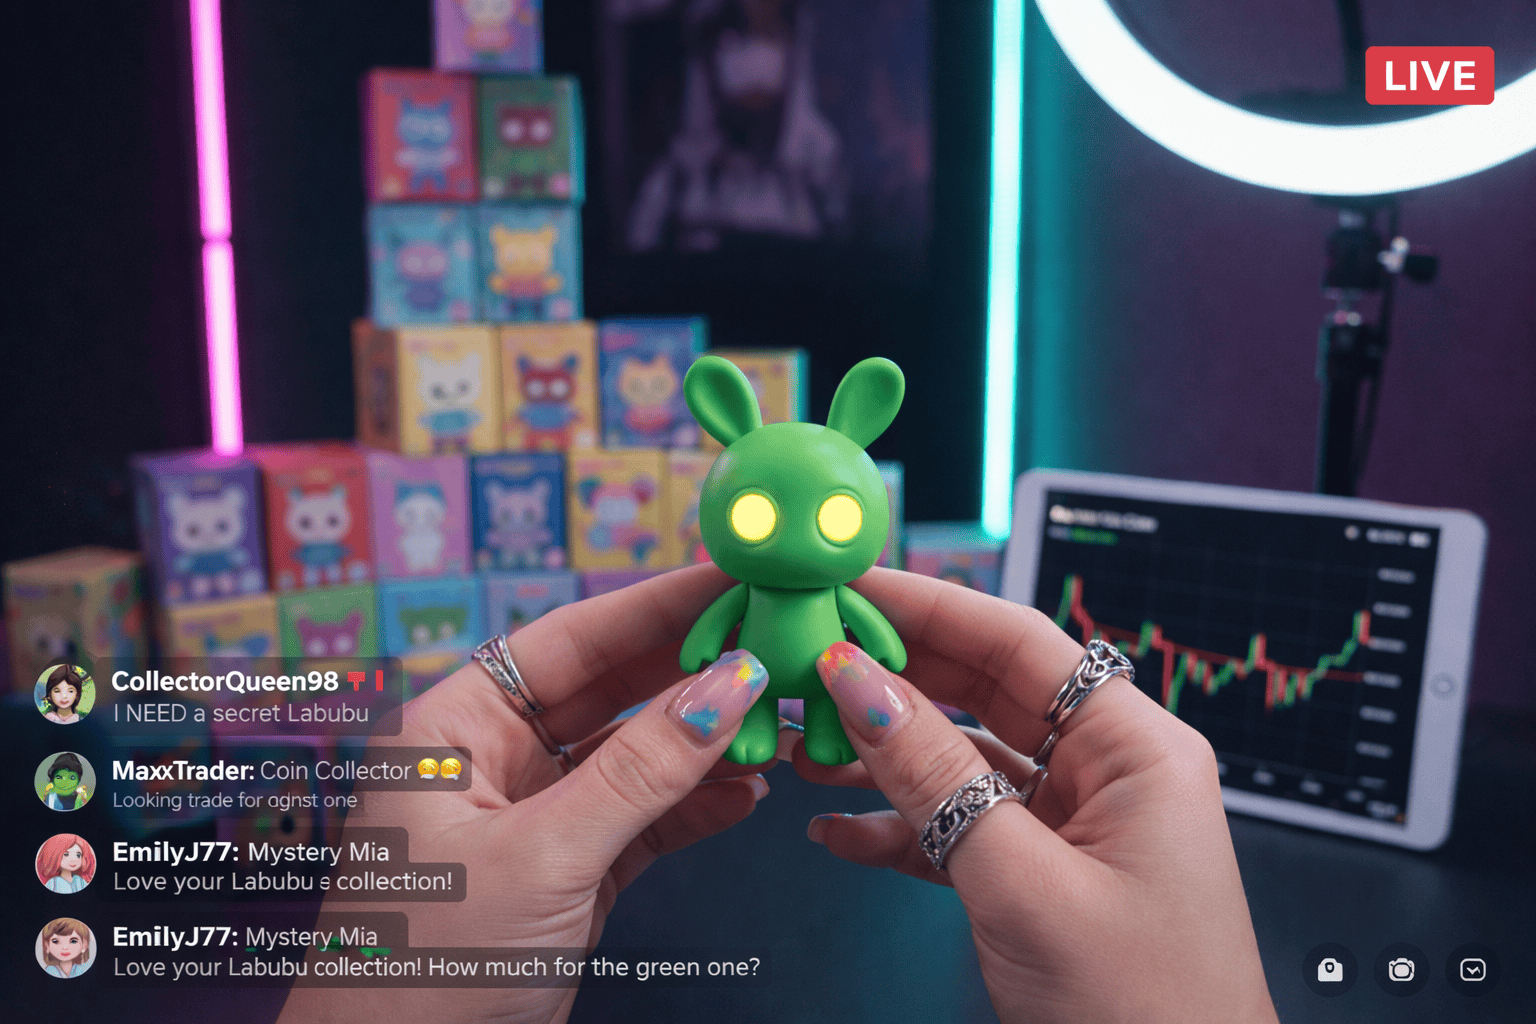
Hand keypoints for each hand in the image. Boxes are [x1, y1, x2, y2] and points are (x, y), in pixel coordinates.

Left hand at [279, 564, 771, 1023]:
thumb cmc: (425, 972)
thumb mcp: (543, 856)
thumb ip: (640, 772)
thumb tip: (728, 688)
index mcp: (454, 729)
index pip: (568, 642)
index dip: (653, 608)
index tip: (729, 580)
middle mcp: (492, 760)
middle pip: (608, 691)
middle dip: (691, 671)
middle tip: (775, 639)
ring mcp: (532, 817)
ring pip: (633, 756)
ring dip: (704, 743)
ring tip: (781, 719)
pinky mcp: (566, 873)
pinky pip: (641, 819)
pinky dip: (694, 807)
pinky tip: (748, 791)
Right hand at [795, 569, 1278, 1023]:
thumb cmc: (1146, 1012)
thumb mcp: (1023, 884)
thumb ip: (935, 780)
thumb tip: (858, 687)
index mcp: (1136, 748)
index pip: (1018, 642)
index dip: (927, 607)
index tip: (849, 588)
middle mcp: (1106, 770)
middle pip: (983, 690)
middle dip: (892, 677)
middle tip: (809, 656)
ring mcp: (1072, 824)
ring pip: (961, 758)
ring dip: (881, 754)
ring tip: (804, 744)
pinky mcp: (1040, 873)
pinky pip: (957, 825)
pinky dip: (896, 827)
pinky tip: (837, 831)